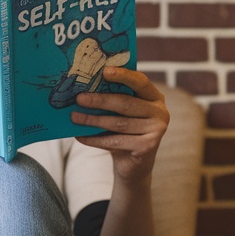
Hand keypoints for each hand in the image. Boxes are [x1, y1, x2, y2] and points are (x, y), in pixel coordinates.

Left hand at [71, 68, 168, 184]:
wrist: (134, 164)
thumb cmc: (124, 132)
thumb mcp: (123, 113)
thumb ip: (114, 99)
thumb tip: (84, 89)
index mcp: (154, 97)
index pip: (140, 81)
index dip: (123, 75)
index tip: (104, 71)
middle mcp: (160, 112)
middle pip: (126, 103)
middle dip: (100, 100)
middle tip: (79, 99)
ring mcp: (156, 130)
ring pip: (119, 123)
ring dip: (93, 120)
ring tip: (74, 117)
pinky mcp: (148, 147)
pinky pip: (115, 141)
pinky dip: (95, 139)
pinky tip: (80, 136)